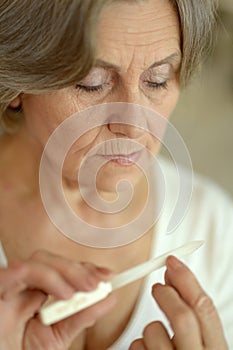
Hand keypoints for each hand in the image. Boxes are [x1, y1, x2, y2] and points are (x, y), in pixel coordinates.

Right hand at [0, 251, 115, 349]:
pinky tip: (46, 287)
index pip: (62, 269)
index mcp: (38, 294)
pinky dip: (27, 274)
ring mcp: (9, 290)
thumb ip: (82, 317)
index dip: (84, 268)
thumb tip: (108, 299)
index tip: (107, 275)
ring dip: (58, 274)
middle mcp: (24, 288)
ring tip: (71, 294)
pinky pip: (8, 276)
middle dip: (75, 269)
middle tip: (94, 284)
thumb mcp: (58, 336)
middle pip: (48, 260)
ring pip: (34, 264)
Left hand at [129, 256, 227, 349]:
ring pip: (153, 331)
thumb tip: (174, 282)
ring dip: (150, 328)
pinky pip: (136, 348)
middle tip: (159, 286)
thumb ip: (195, 322)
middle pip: (182, 317)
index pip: (205, 309)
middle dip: (167, 295)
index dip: (187, 280)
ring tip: (155, 338)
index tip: (172, 262)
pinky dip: (138, 345)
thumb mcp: (202, 346)